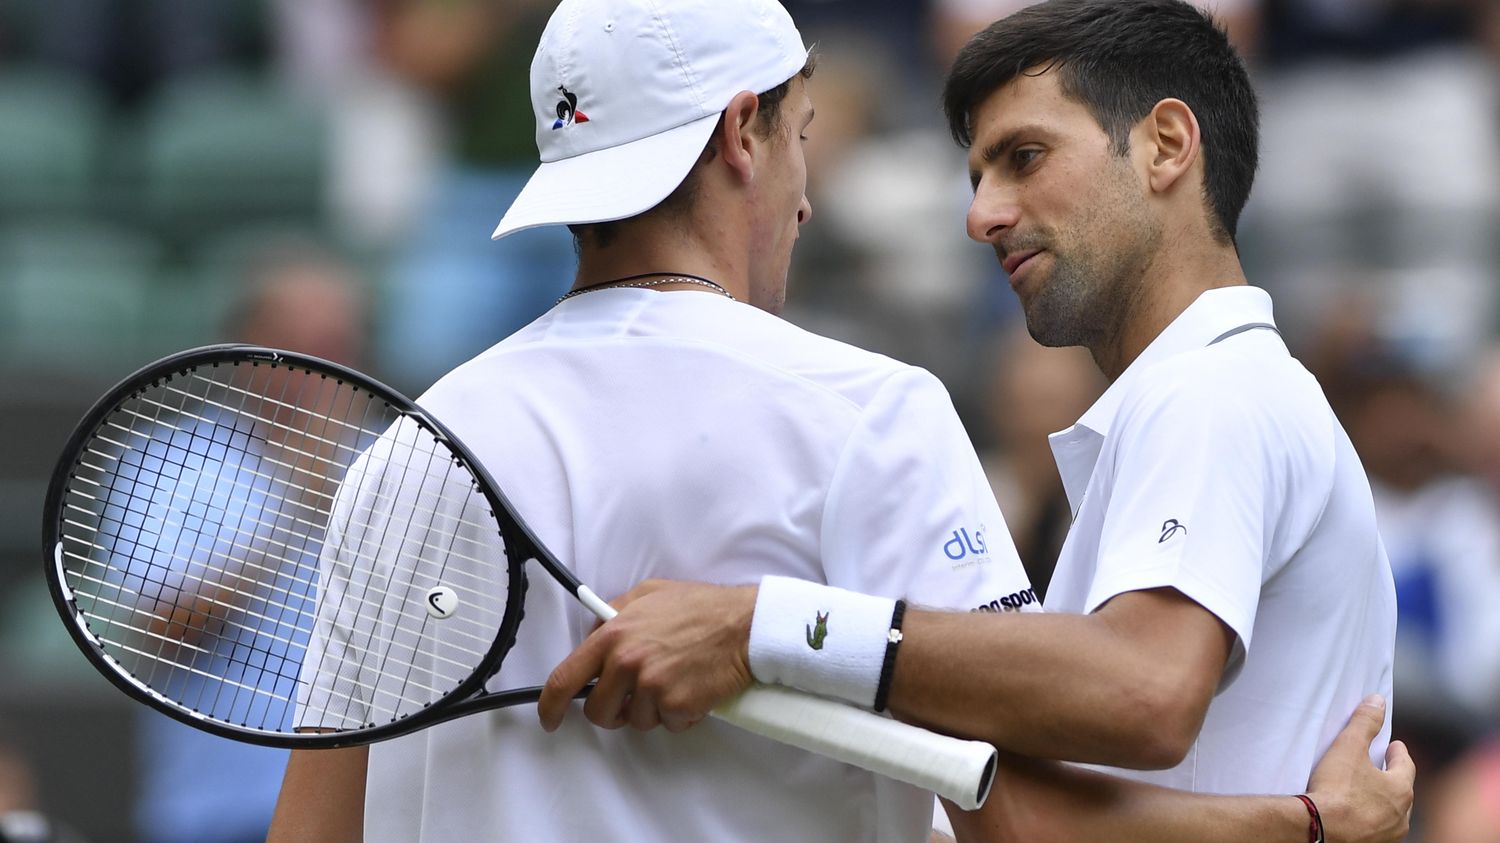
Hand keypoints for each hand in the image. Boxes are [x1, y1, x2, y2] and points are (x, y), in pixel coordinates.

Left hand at [538, 580, 756, 733]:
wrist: (744, 625)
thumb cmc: (701, 607)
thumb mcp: (648, 593)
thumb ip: (615, 614)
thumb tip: (595, 635)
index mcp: (614, 635)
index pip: (566, 677)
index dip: (551, 705)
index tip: (550, 718)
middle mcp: (628, 663)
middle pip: (599, 711)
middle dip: (613, 711)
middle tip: (633, 699)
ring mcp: (652, 687)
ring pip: (636, 720)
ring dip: (652, 709)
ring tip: (675, 681)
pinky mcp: (677, 705)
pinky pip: (668, 724)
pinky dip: (680, 714)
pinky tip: (693, 689)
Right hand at [1305, 695, 1414, 842]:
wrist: (1320, 830)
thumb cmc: (1337, 790)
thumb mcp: (1349, 747)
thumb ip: (1365, 722)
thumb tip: (1377, 701)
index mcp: (1400, 789)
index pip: (1406, 766)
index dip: (1399, 754)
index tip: (1394, 746)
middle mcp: (1401, 816)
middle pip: (1401, 791)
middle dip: (1392, 778)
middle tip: (1381, 768)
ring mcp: (1388, 835)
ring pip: (1391, 814)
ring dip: (1383, 802)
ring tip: (1368, 794)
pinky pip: (1377, 829)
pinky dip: (1371, 820)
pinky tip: (1357, 816)